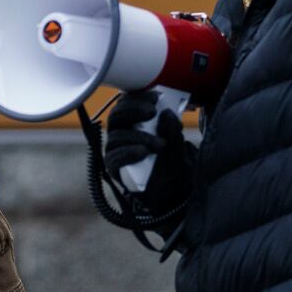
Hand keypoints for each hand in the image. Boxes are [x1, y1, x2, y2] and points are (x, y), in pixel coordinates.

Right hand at [104, 89, 192, 211]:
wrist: (170, 194)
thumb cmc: (169, 164)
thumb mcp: (177, 146)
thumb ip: (172, 130)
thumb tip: (166, 113)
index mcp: (132, 123)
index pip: (126, 103)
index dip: (137, 97)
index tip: (154, 96)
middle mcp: (120, 133)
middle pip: (117, 115)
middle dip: (134, 110)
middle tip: (152, 112)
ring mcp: (115, 150)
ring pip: (117, 136)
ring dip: (139, 136)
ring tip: (160, 144)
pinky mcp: (114, 167)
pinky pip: (115, 157)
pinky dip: (129, 153)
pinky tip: (143, 152)